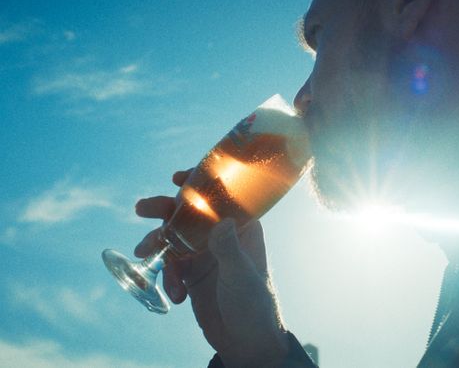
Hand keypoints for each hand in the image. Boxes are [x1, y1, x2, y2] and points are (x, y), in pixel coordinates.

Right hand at [135, 169, 289, 366]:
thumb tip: (222, 222)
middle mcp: (223, 236)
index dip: (200, 183)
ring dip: (157, 243)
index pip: (222, 197)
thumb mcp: (241, 276)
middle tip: (141, 209)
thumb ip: (229, 250)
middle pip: (190, 213)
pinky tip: (174, 295)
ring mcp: (206, 254)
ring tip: (143, 253)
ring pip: (175, 238)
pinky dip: (167, 277)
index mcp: (243, 228)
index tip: (177, 177)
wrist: (247, 342)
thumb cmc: (255, 305)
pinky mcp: (193, 274)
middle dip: (165, 209)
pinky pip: (171, 265)